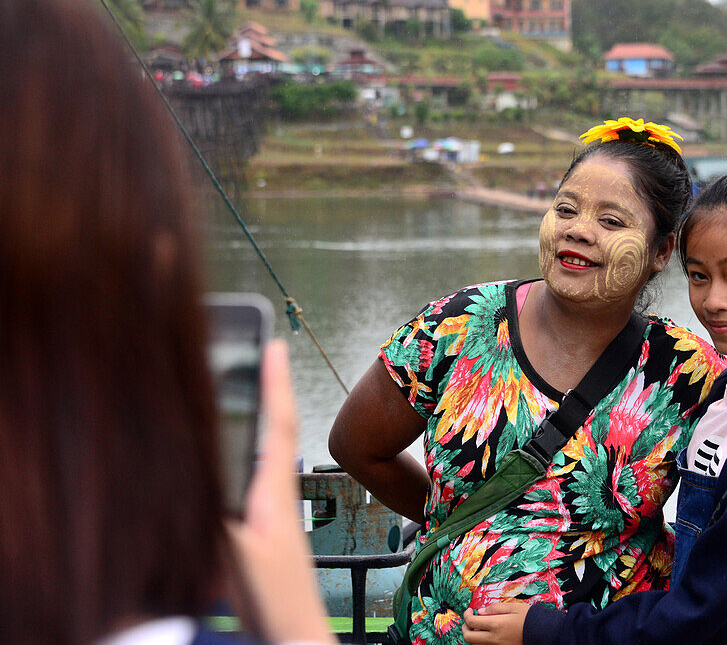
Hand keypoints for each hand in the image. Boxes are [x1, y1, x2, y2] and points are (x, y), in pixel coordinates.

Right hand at [226, 340, 336, 643]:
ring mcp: (275, 512)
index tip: (276, 347)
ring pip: (270, 452)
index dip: (276, 384)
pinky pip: (260, 475)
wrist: (295, 635)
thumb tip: (194, 486)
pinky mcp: (267, 530)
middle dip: (270, 389)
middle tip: (267, 353)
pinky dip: (253, 451)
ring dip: (264, 416)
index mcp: (274, 493)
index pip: (278, 425)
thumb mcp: (237, 557)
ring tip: (256, 388)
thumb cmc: (275, 601)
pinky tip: (241, 457)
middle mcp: (278, 495)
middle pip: (277, 430)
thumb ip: (215, 522)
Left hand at [462, 602, 530, 644]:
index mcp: (496, 625)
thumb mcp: (514, 607)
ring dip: (472, 636)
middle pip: (468, 638)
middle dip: (464, 628)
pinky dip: (481, 641)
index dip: (466, 615)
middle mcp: (494, 639)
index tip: (469, 610)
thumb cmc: (529, 618)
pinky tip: (486, 634)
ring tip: (478, 627)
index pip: (471, 622)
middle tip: (469, 620)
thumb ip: (495, 608)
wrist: (542, 633)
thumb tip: (481, 611)